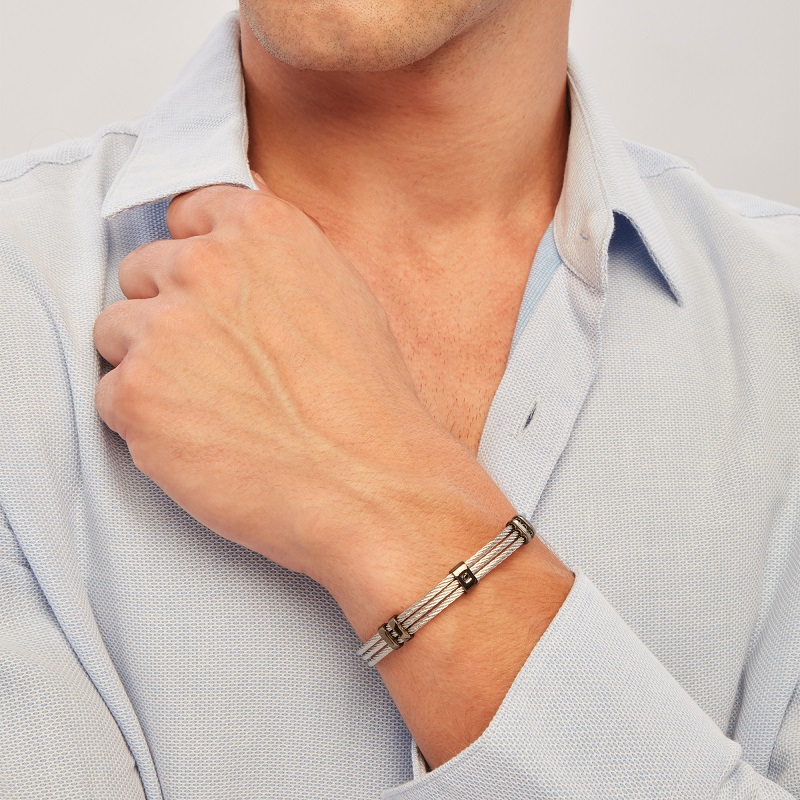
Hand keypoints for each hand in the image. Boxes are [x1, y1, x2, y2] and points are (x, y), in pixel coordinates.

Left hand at [93, 175, 487, 591]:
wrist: (369, 484)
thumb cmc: (367, 401)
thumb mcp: (344, 295)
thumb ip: (280, 255)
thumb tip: (236, 230)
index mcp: (262, 230)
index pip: (188, 212)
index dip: (196, 257)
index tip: (211, 295)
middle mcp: (206, 264)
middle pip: (144, 269)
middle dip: (169, 311)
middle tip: (216, 364)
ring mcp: (164, 326)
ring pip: (117, 330)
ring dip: (150, 363)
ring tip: (208, 407)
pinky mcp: (136, 392)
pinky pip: (110, 392)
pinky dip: (143, 419)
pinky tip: (199, 439)